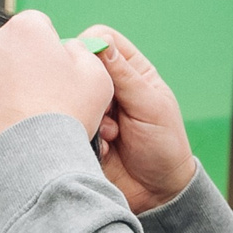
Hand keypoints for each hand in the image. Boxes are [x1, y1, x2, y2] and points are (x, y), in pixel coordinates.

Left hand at [0, 9, 114, 167]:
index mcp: (25, 28)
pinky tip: (2, 133)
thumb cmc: (68, 116)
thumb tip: (69, 49)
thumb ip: (83, 52)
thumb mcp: (97, 77)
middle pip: (8, 51)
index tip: (55, 74)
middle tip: (38, 101)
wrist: (33, 163)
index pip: (37, 27)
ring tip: (20, 122)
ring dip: (0, 93)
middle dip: (20, 70)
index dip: (48, 51)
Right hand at [82, 26, 198, 213]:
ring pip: (72, 95)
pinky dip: (85, 135)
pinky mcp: (80, 132)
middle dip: (91, 88)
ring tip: (112, 136)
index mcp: (131, 71)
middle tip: (108, 111)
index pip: (102, 39)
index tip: (95, 70)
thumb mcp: (150, 106)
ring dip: (90, 115)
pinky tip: (105, 149)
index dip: (93, 48)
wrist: (157, 193)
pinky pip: (69, 123)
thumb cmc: (163, 145)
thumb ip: (126, 76)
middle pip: (80, 66)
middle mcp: (109, 87)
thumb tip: (101, 43)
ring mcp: (93, 109)